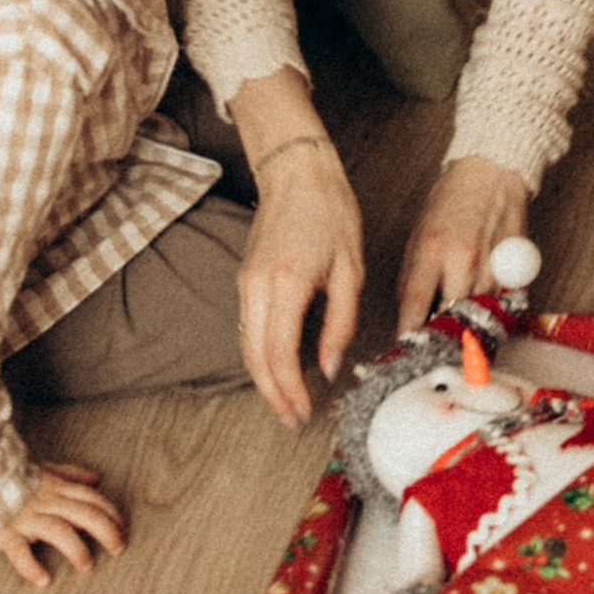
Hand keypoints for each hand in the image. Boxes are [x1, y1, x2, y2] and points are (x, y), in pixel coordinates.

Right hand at [0, 463, 126, 588]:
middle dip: (107, 532)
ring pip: (59, 531)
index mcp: (57, 488)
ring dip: (76, 549)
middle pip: (85, 514)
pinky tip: (42, 580)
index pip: (93, 500)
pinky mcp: (7, 533)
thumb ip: (71, 475)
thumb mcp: (45, 470)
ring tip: (87, 566)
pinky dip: (31, 567)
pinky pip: (19, 551)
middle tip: (118, 550)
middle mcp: (47, 503)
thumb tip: (97, 479)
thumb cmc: (12, 477)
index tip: (124, 531)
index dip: (112, 515)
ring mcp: (27, 518)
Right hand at [239, 136, 364, 422]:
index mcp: (286, 284)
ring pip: (246, 348)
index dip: (291, 391)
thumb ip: (340, 322)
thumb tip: (329, 367)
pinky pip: (247, 330)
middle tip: (293, 420)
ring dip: (264, 381)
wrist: (296, 172)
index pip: (280, 355)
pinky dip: (259, 356)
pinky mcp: (245, 280)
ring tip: (287, 403)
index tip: (304, 412)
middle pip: (255, 359)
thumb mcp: (349, 269)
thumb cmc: (330, 212)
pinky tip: (278, 369)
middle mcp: (257, 288)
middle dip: (272, 396)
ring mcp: (246, 284)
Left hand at [398, 159, 534, 336]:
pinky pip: (500, 306)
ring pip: (477, 317)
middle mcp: (463, 261)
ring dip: (466, 325)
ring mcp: (492, 267)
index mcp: (432, 250)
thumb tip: (408, 313)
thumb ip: (411, 276)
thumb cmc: (453, 199)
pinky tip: (482, 306)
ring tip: (458, 324)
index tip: (406, 346)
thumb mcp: (418, 234)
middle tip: (433, 342)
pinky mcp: (514, 269)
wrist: (492, 172)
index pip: (415, 306)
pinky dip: (490, 311)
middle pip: (449, 319)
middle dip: (440, 334)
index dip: (409, 333)